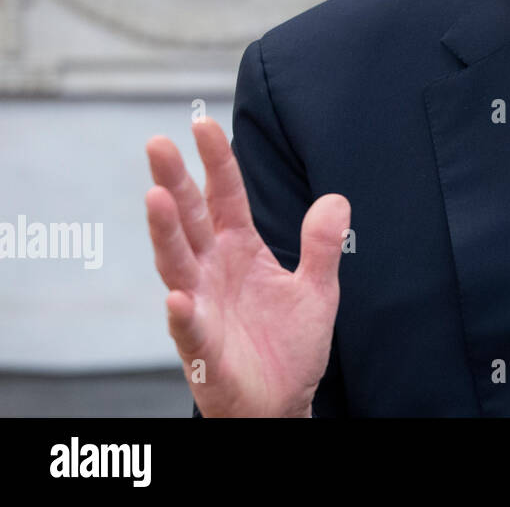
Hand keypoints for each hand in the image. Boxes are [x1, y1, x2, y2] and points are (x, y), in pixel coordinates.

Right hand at [144, 118, 349, 416]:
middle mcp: (213, 272)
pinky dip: (183, 314)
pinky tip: (178, 297)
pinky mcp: (204, 349)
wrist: (282, 403)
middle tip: (158, 144)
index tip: (203, 124)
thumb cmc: (289, 346)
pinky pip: (190, 330)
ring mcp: (203, 307)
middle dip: (174, 181)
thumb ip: (321, 245)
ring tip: (155, 197)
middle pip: (189, 219)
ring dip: (165, 233)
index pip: (224, 197)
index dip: (216, 162)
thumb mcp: (317, 289)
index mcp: (240, 251)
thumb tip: (336, 198)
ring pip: (177, 264)